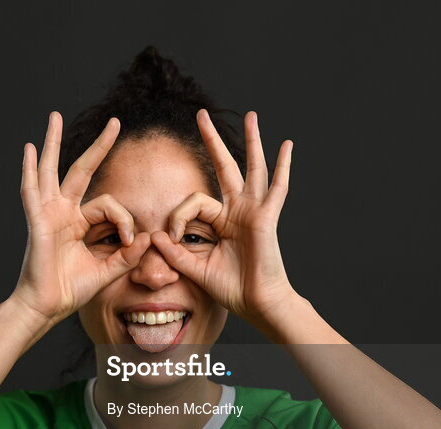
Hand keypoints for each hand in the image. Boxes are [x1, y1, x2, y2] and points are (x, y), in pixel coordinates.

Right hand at [11, 112, 151, 324]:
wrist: (47, 307)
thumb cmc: (70, 290)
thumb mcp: (107, 270)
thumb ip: (127, 255)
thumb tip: (149, 237)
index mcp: (79, 223)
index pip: (109, 206)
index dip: (125, 220)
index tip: (132, 241)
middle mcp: (63, 212)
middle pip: (82, 170)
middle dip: (99, 146)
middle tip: (115, 122)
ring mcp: (49, 213)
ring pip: (52, 170)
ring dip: (53, 143)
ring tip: (54, 116)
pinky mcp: (38, 221)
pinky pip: (32, 191)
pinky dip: (29, 170)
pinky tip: (28, 148)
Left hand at [151, 110, 299, 328]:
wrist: (256, 304)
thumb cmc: (232, 289)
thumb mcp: (196, 268)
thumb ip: (174, 252)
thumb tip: (154, 234)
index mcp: (222, 222)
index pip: (194, 201)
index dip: (178, 216)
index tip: (173, 238)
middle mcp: (238, 210)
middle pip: (224, 166)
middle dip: (212, 140)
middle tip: (201, 114)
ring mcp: (254, 211)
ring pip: (252, 168)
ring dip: (251, 140)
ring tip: (251, 115)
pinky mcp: (266, 217)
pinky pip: (277, 188)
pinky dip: (283, 166)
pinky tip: (286, 145)